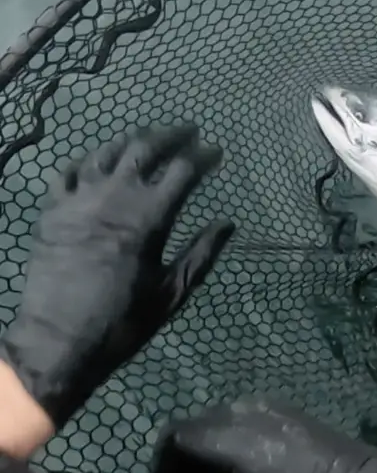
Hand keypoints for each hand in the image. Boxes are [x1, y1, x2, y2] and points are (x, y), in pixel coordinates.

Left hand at [0, 124, 234, 430]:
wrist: (57, 341)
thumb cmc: (123, 322)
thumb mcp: (173, 293)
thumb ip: (202, 253)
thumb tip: (228, 224)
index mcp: (150, 218)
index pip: (183, 171)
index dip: (204, 156)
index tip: (216, 151)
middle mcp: (114, 198)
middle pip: (145, 149)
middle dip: (171, 135)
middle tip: (188, 131)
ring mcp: (79, 200)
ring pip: (106, 152)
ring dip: (131, 140)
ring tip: (147, 136)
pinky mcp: (52, 210)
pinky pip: (68, 171)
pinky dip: (88, 160)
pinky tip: (99, 160)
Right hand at [152, 399, 376, 472]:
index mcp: (230, 439)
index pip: (175, 435)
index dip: (163, 459)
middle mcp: (240, 413)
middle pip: (193, 423)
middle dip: (182, 450)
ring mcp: (261, 404)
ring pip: (215, 415)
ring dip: (205, 439)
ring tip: (215, 470)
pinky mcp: (278, 404)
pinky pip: (238, 412)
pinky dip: (227, 430)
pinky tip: (240, 455)